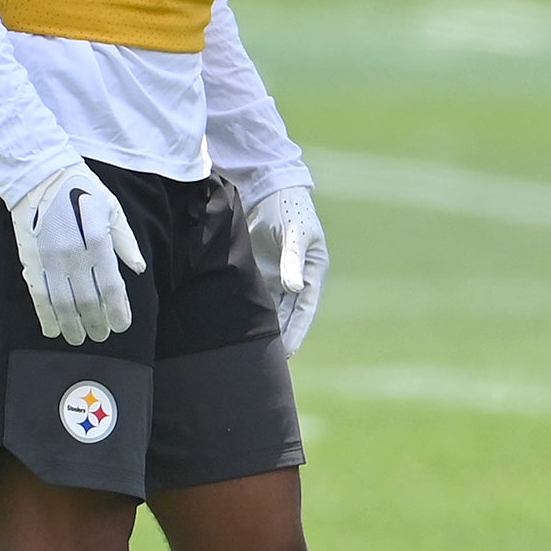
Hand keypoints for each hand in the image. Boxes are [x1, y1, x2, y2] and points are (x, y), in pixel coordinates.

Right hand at [9, 163, 146, 345]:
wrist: (39, 175)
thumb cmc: (82, 190)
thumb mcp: (112, 208)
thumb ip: (124, 241)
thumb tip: (138, 269)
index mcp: (97, 242)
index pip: (111, 286)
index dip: (117, 310)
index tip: (122, 326)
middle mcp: (74, 255)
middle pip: (88, 300)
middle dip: (96, 323)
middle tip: (102, 337)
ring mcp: (50, 259)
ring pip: (62, 303)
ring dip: (72, 325)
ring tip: (79, 339)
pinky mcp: (31, 260)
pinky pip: (38, 295)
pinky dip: (45, 316)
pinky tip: (52, 329)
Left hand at [245, 184, 327, 356]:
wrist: (270, 189)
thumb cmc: (289, 209)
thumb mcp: (294, 233)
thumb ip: (293, 260)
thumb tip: (296, 288)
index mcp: (312, 272)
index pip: (305, 309)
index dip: (297, 331)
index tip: (289, 352)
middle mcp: (296, 279)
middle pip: (289, 314)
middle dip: (281, 336)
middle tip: (269, 361)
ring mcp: (277, 276)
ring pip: (272, 309)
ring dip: (265, 327)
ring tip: (252, 351)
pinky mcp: (260, 271)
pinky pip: (256, 297)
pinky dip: (250, 311)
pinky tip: (238, 327)